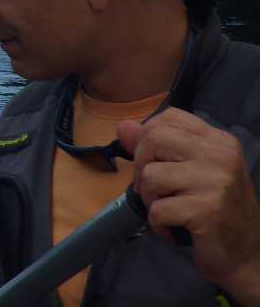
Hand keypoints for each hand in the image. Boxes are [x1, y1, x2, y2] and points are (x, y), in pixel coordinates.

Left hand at [118, 108, 259, 304]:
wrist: (246, 253)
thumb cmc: (215, 209)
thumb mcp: (190, 170)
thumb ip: (156, 146)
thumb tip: (123, 126)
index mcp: (218, 141)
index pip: (169, 117)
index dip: (148, 139)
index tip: (155, 162)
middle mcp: (220, 155)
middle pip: (154, 139)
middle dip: (142, 167)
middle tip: (156, 191)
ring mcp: (216, 182)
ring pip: (151, 175)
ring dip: (150, 199)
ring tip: (170, 210)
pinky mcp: (206, 210)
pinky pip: (157, 209)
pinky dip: (157, 224)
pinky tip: (174, 229)